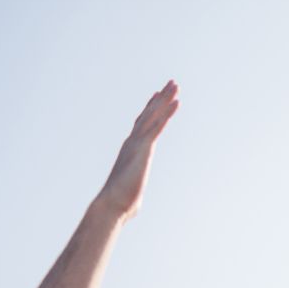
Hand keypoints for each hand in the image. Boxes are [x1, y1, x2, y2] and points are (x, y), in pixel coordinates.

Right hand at [95, 80, 179, 214]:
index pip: (141, 124)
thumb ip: (133, 186)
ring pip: (153, 115)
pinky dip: (167, 113)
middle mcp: (133, 142)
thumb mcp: (130, 189)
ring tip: (175, 85)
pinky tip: (176, 102)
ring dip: (165, 99)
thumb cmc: (120, 202)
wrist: (112, 204)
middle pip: (149, 114)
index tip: (156, 96)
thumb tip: (133, 200)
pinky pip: (158, 126)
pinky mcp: (144, 148)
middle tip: (171, 83)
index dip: (150, 109)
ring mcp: (138, 143)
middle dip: (160, 98)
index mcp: (130, 149)